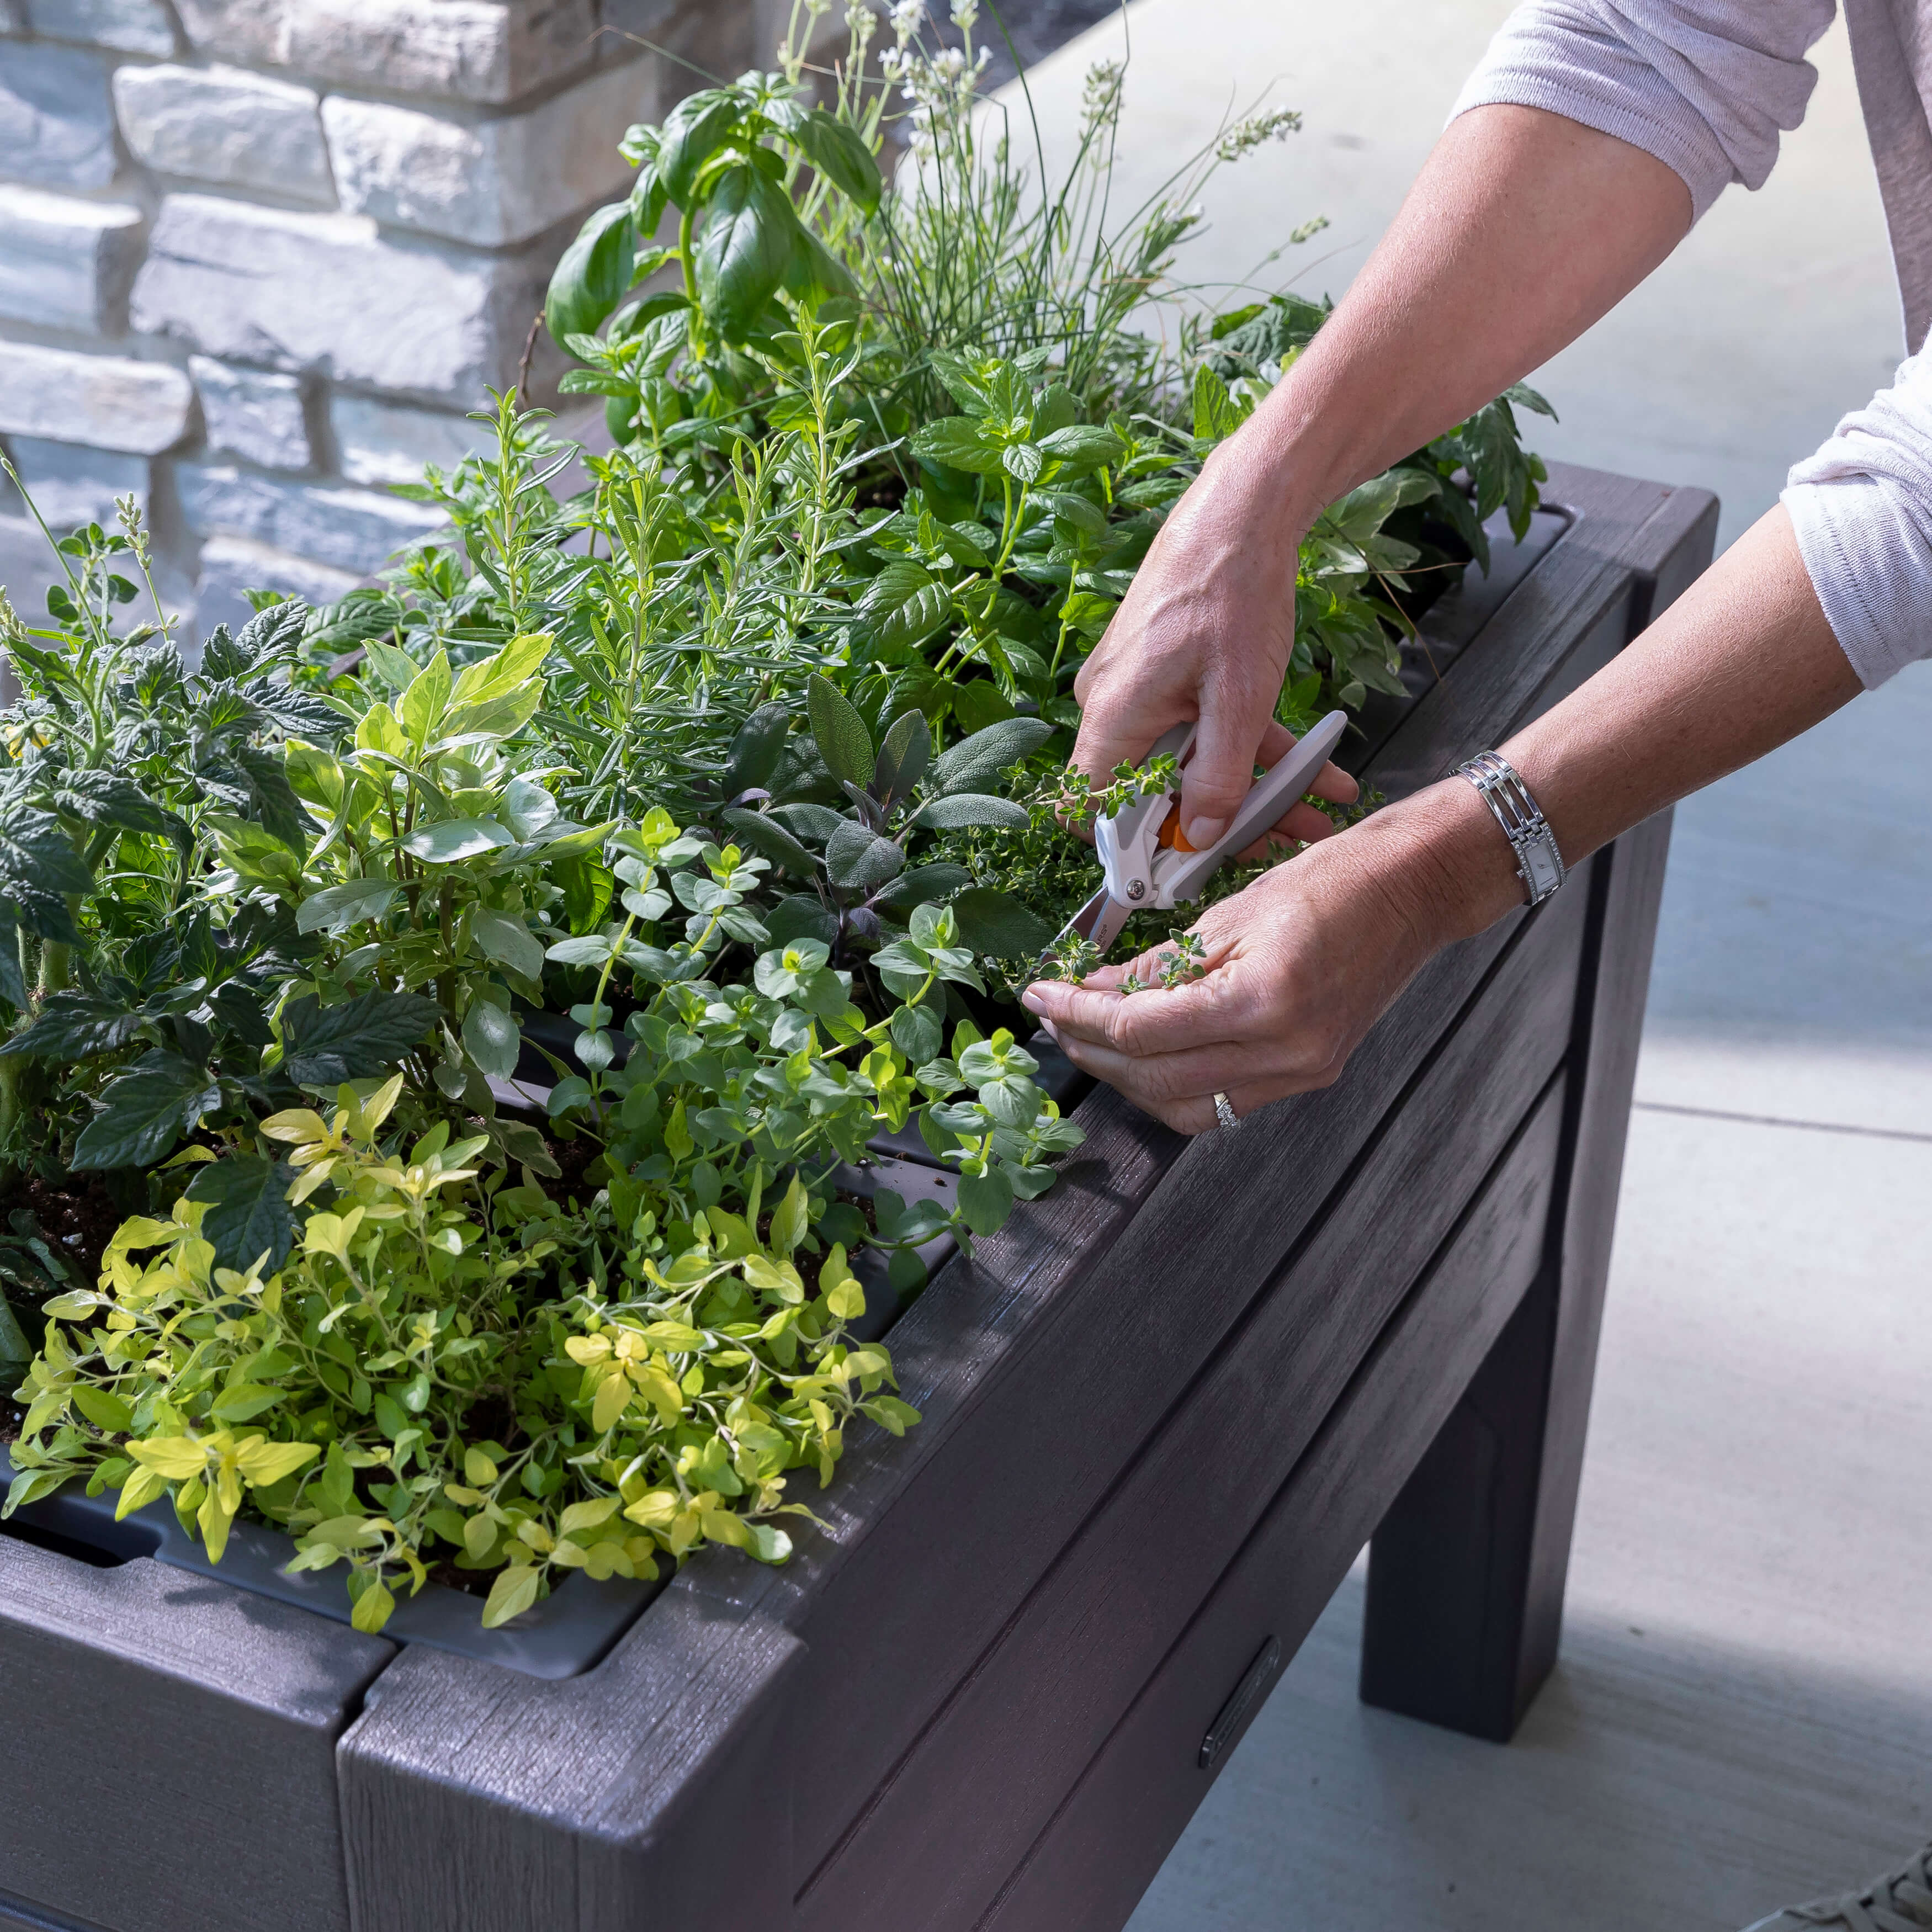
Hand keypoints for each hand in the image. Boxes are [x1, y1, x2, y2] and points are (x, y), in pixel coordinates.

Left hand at [1022, 789, 1504, 1132]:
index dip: (1079, 1014)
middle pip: (1155, 1077)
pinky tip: (1145, 1054)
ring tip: (1090, 1037)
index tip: (1041, 994)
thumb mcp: (1229, 911)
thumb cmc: (1328, 882)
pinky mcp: (1308, 1077)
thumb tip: (1090, 991)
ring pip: (1184, 1106)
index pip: (1142, 1028)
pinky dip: (1173, 1084)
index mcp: (1262, 1002)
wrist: (1411, 893)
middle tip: (1054, 1019)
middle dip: (1092, 1049)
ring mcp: (1300, 1073)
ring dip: (1127, 1077)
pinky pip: (1221, 1102)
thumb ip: (1158, 964)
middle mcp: (1284, 1052)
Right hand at [1072, 437, 1326, 851]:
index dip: (1131, 849)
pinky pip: (1205, 726)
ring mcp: (1140, 687)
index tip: (1182, 870)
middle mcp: (1113, 705)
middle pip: (1156, 791)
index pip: (1092, 809)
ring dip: (1253, 789)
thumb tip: (1201, 836)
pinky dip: (1254, 748)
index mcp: (1113, 717)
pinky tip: (1318, 769)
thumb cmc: (1232, 594)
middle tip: (1281, 841)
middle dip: (1223, 823)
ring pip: (1192, 760)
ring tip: (1317, 813)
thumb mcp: (1239, 700)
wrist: (1243, 510)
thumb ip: (1218, 776)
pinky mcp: (1168, 670)